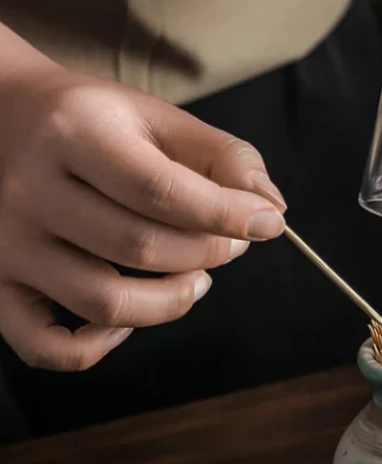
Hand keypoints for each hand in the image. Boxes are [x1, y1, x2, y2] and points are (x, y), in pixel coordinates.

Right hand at [0, 66, 285, 371]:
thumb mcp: (156, 117)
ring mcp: (6, 245)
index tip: (268, 223)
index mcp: (74, 134)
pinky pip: (48, 346)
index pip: (162, 190)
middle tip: (230, 244)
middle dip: (208, 252)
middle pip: (141, 248)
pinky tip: (131, 319)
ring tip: (196, 276)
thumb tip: (271, 208)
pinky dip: (99, 347)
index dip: (228, 215)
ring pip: (105, 302)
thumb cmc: (94, 123)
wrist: (0, 116)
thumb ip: (223, 156)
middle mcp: (30, 191)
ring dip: (171, 301)